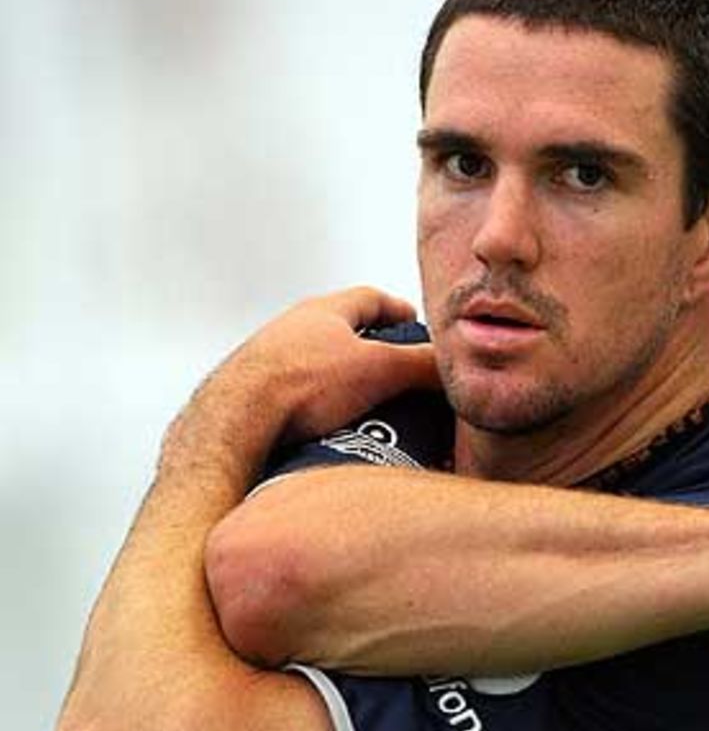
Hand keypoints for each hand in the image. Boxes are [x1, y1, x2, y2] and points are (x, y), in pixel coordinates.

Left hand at [202, 286, 440, 445]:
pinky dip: (325, 410)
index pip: (369, 298)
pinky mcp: (260, 397)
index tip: (413, 321)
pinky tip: (338, 431)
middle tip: (399, 372)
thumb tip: (450, 368)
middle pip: (343, 333)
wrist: (235, 420)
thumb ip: (420, 366)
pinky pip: (304, 398)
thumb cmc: (296, 385)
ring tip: (374, 410)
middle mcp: (294, 331)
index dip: (397, 310)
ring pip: (322, 368)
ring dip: (348, 384)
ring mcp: (273, 363)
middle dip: (374, 352)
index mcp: (322, 312)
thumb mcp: (378, 370)